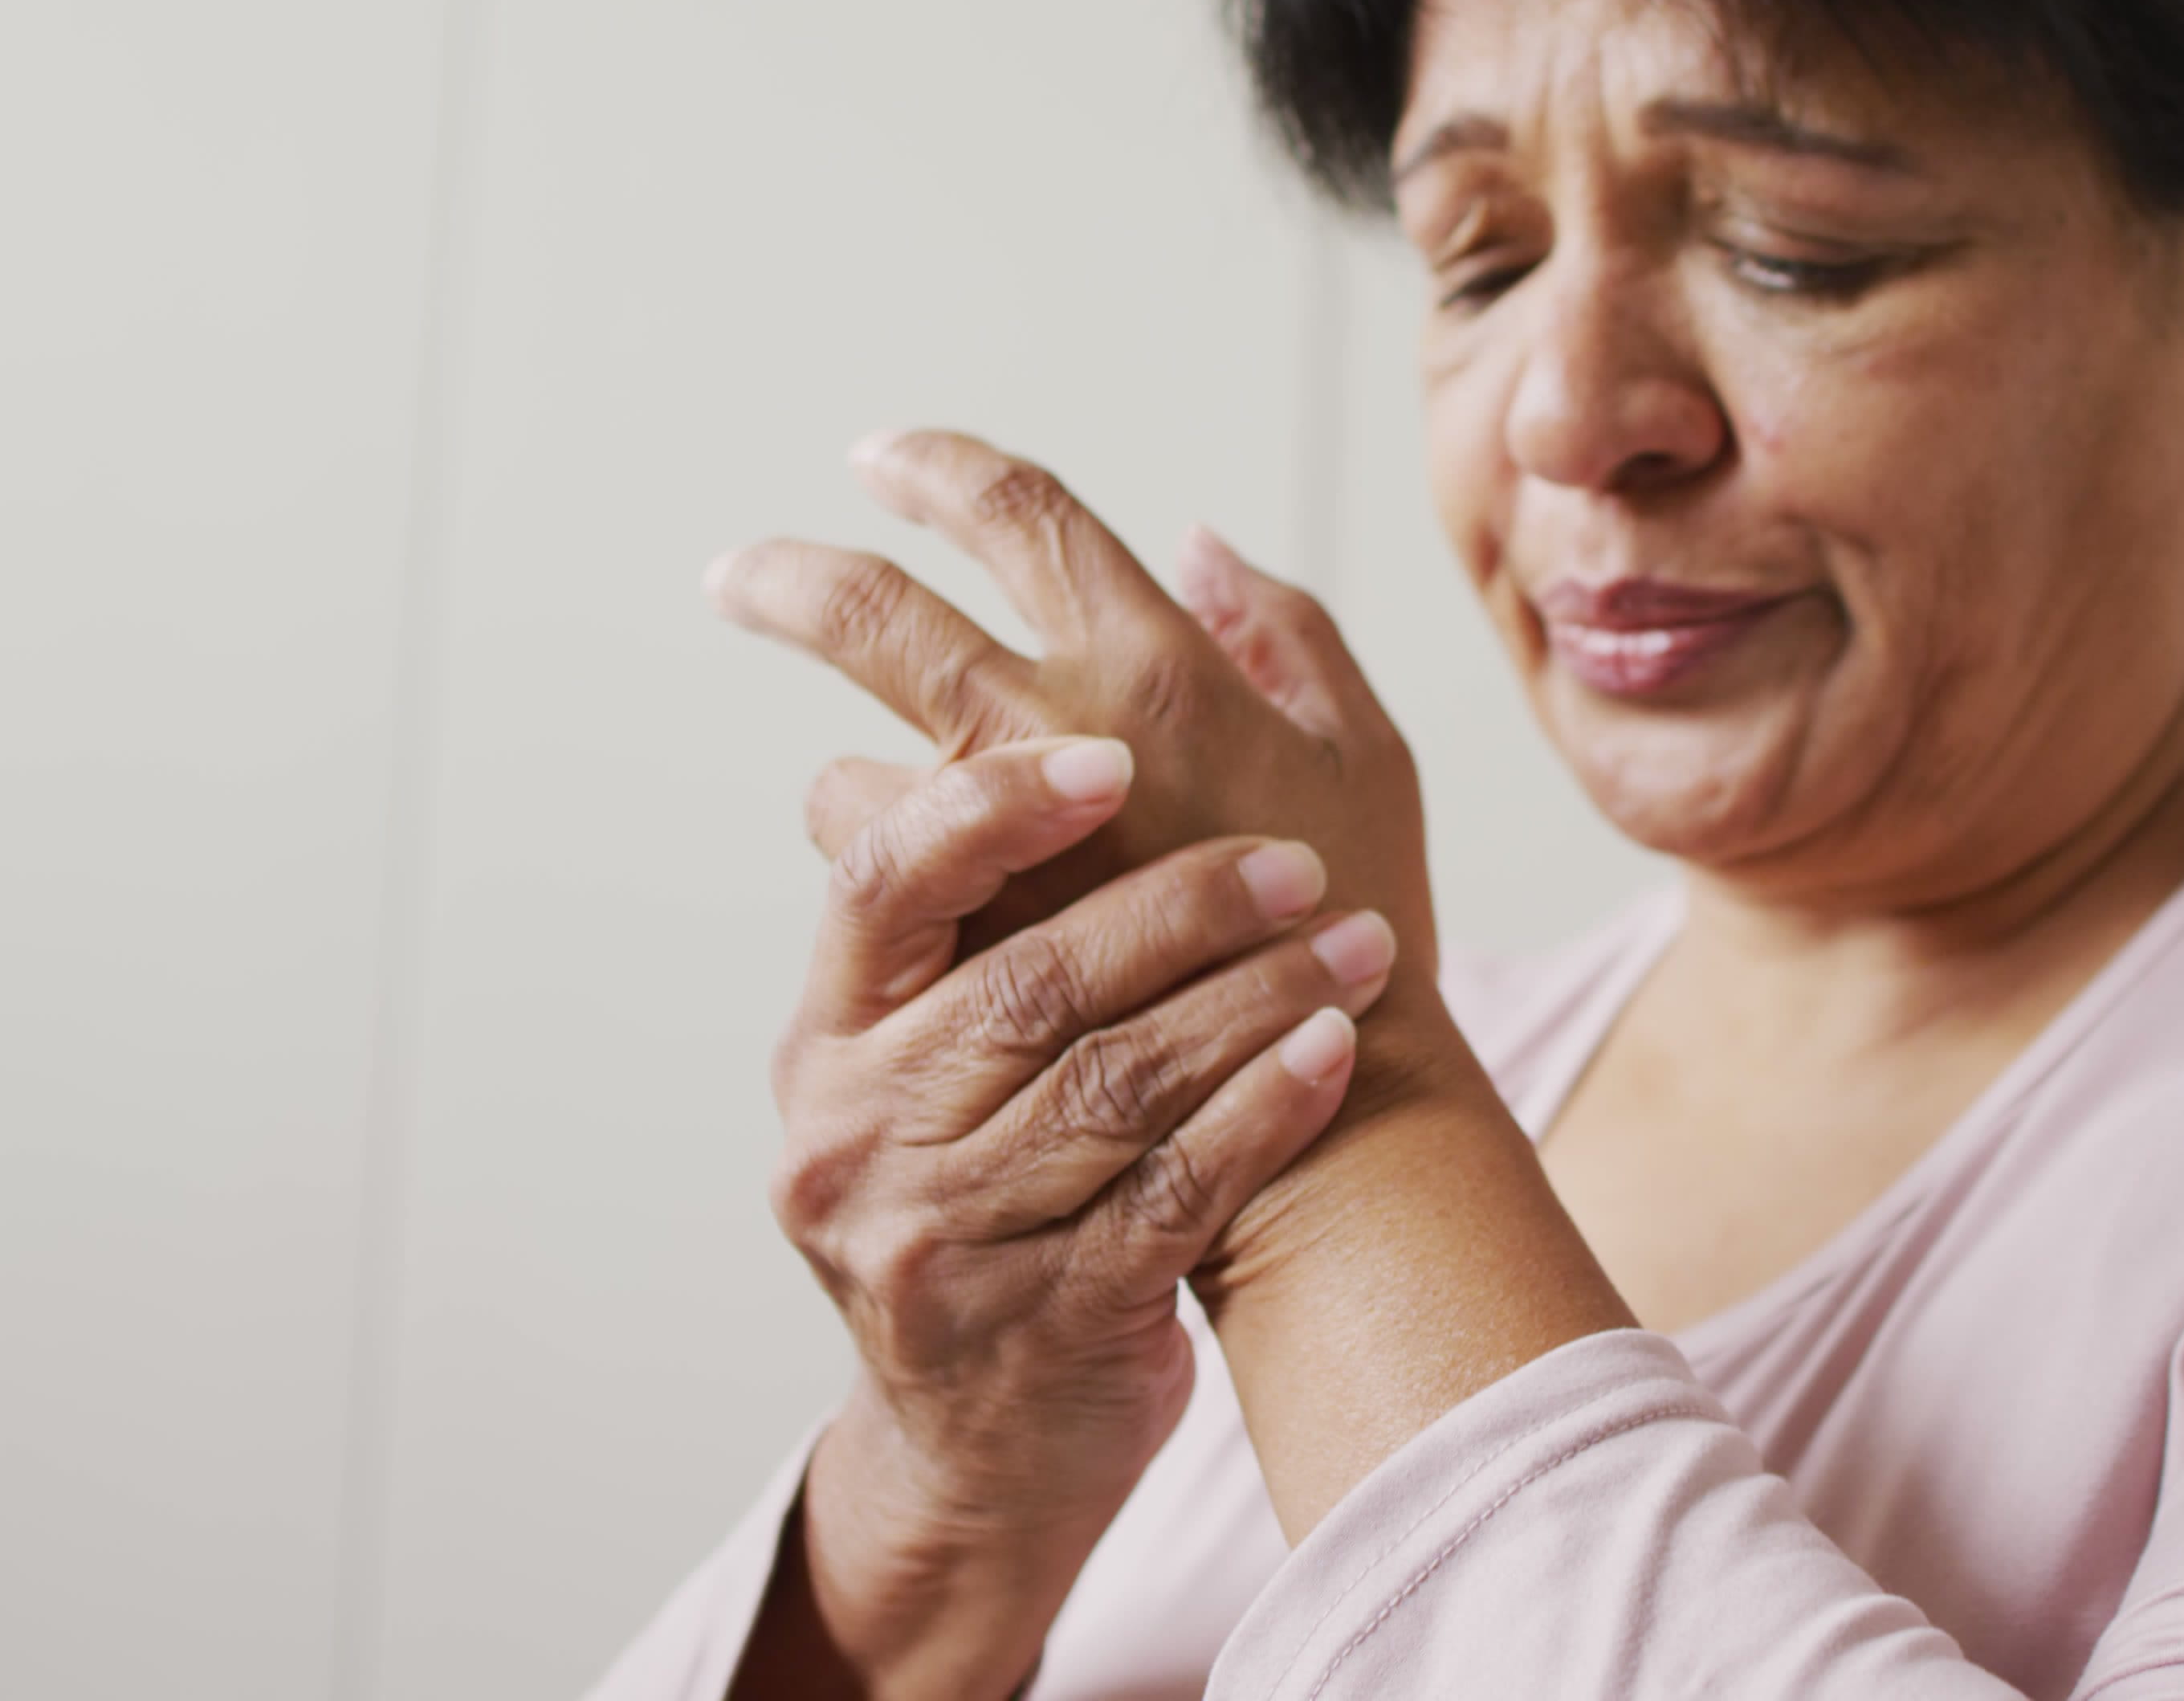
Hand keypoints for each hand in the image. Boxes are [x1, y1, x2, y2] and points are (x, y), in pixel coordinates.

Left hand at [710, 430, 1439, 984]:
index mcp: (1159, 666)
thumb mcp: (1364, 751)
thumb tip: (1196, 544)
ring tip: (889, 834)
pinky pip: (874, 900)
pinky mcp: (962, 957)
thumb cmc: (1364, 919)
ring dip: (859, 793)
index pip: (1020, 513)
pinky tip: (937, 934)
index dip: (942, 468)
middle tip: (735, 579)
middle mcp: (1061, 733)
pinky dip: (893, 900)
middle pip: (877, 613)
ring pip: (851, 780)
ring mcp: (998, 854)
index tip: (885, 459)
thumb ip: (1286, 633)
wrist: (1339, 1109)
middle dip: (789, 583)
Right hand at [751, 735, 1400, 1697]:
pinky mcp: (1052, 1321)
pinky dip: (1266, 1112)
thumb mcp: (912, 1077)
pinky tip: (1334, 1054)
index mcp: (827, 1045)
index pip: (883, 886)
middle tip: (1299, 859)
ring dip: (1255, 1001)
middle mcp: (864, 1139)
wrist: (968, 1457)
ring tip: (1357, 946)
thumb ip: (958, 930)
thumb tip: (1028, 728)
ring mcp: (948, 1242)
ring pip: (1118, 1084)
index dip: (993, 808)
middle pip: (1032, 984)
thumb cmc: (970, 1213)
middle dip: (1182, 904)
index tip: (1112, 755)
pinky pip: (1177, 1191)